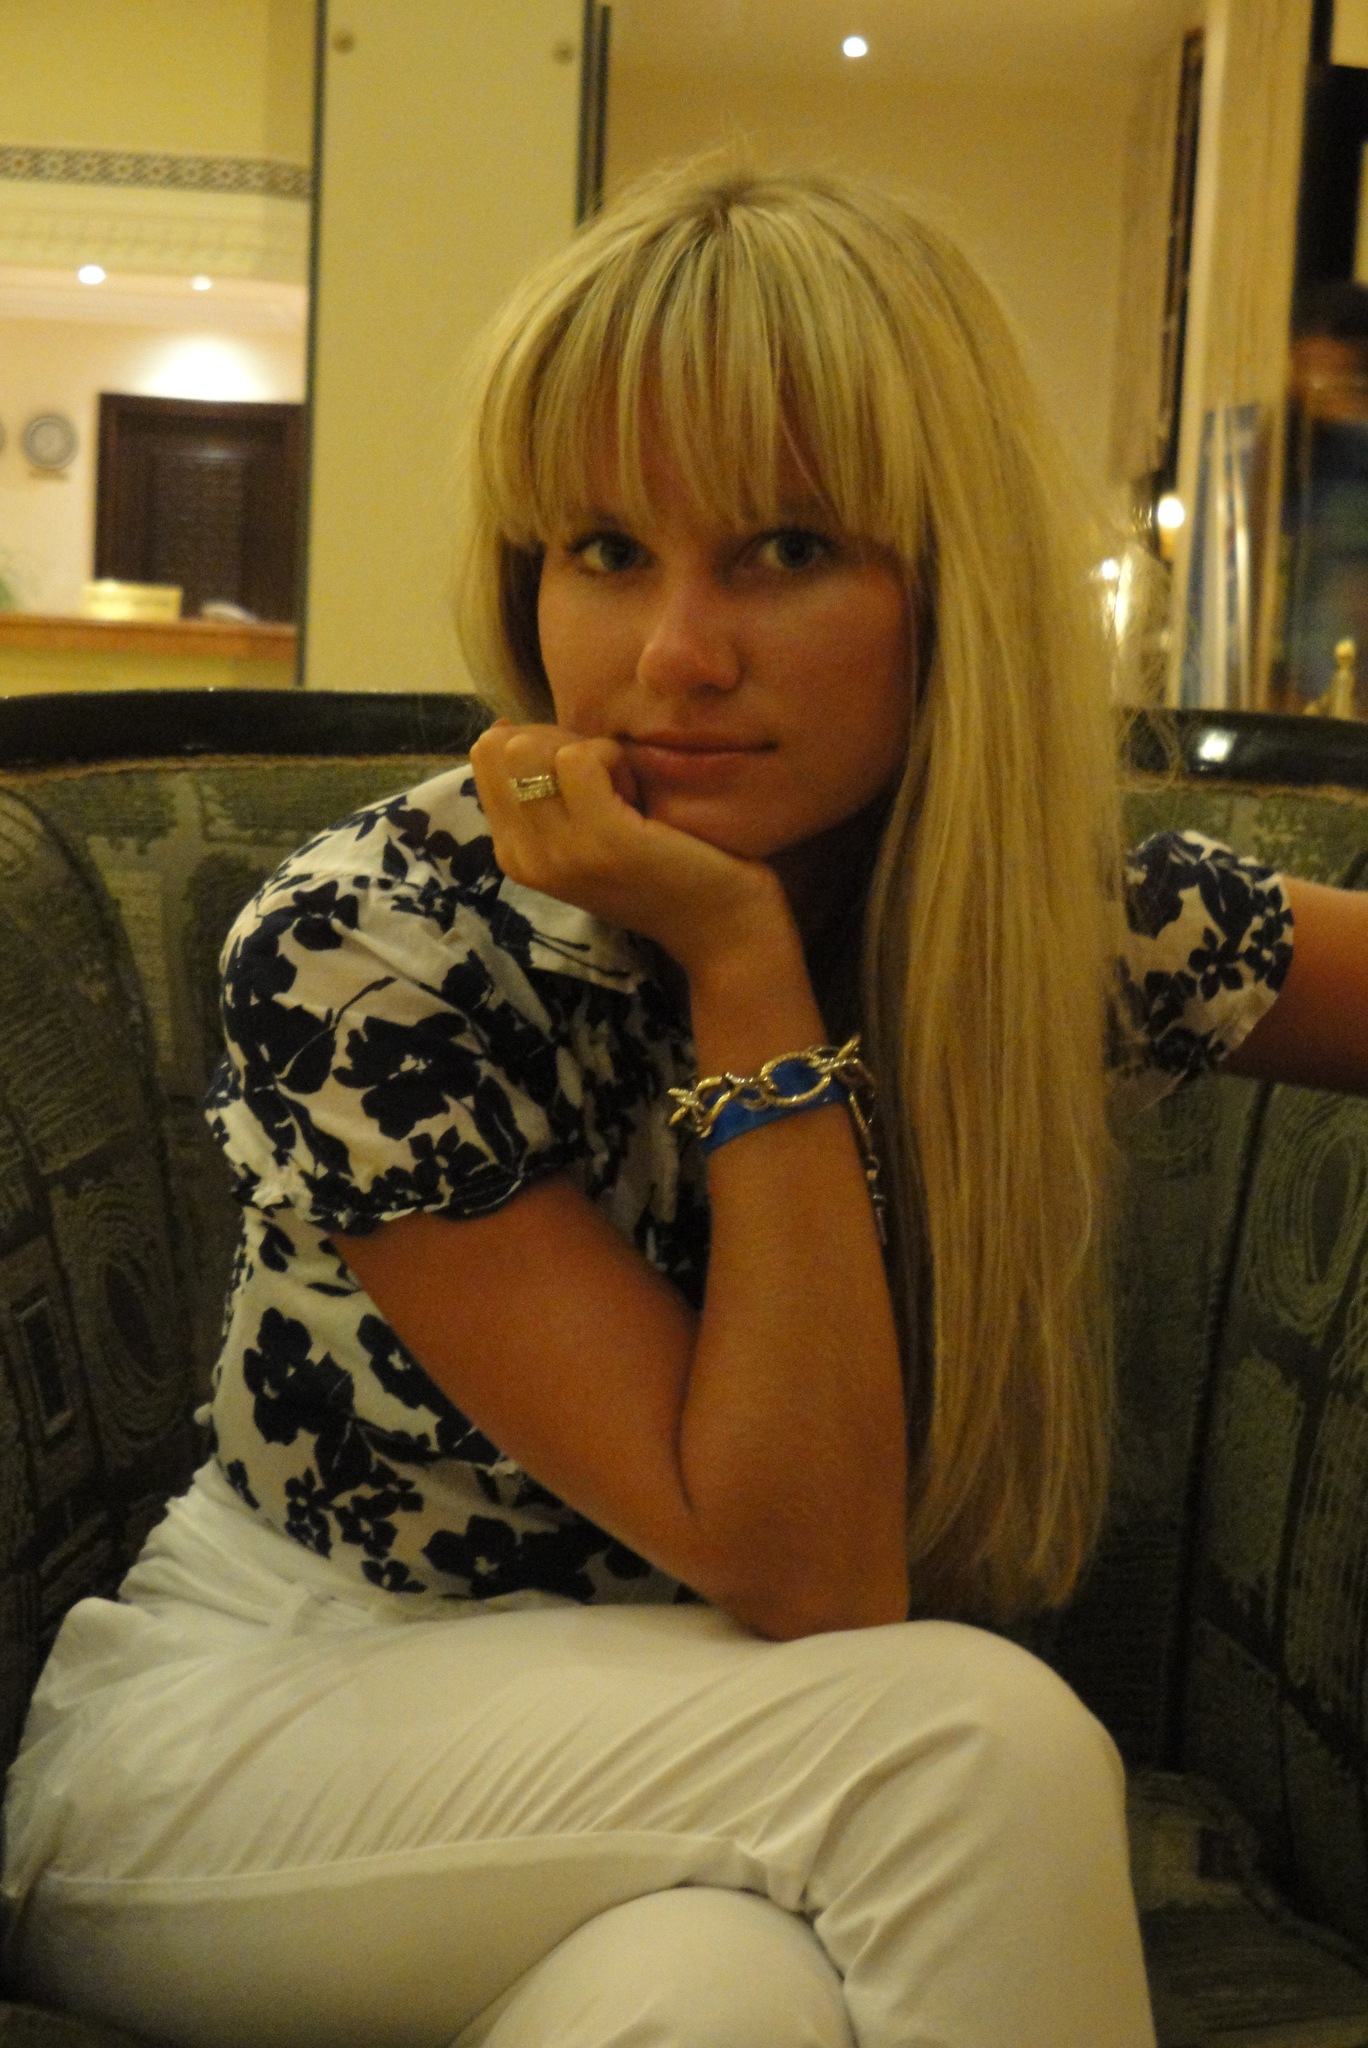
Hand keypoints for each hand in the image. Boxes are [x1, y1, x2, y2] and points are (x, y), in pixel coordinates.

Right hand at [469, 722, 793, 975]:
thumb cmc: (661, 868)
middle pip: (500, 746)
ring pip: (529, 748)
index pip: (486, 756)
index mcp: (513, 854)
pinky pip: (578, 757)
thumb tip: (504, 726)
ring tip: (624, 789)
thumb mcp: (582, 830)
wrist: (719, 926)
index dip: (539, 744)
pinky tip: (638, 790)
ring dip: (587, 751)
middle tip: (608, 781)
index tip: (585, 777)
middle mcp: (524, 859)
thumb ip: (544, 788)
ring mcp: (558, 853)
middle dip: (558, 741)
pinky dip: (612, 755)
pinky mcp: (601, 841)